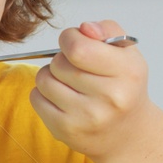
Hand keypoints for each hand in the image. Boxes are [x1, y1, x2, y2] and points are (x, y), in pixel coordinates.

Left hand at [29, 19, 152, 162]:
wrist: (127, 134)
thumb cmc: (123, 87)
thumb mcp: (126, 53)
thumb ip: (107, 30)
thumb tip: (85, 29)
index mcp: (127, 72)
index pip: (78, 48)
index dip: (70, 39)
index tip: (75, 43)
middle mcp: (110, 97)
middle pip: (58, 63)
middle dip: (62, 59)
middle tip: (77, 69)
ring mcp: (86, 117)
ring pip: (43, 79)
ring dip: (51, 76)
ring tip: (69, 83)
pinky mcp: (65, 130)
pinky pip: (36, 98)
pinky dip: (44, 94)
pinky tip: (62, 99)